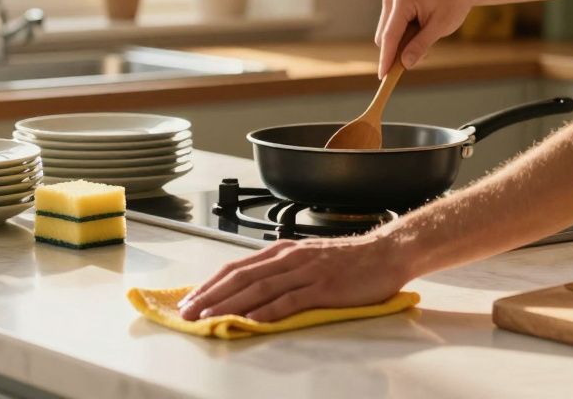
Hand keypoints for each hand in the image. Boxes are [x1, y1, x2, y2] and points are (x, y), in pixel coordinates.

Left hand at [176, 233, 411, 322]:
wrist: (385, 252)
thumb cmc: (349, 259)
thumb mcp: (308, 258)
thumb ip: (282, 271)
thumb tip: (253, 289)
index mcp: (283, 251)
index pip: (237, 267)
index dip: (210, 284)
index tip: (190, 299)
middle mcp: (289, 258)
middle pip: (241, 277)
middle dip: (210, 296)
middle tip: (187, 312)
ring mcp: (306, 272)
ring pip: (259, 288)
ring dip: (230, 304)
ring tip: (208, 317)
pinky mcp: (323, 287)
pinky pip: (289, 300)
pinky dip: (267, 312)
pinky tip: (251, 321)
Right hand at [376, 0, 476, 76]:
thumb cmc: (451, 5)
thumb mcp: (440, 27)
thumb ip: (421, 45)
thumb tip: (405, 64)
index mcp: (402, 1)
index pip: (390, 35)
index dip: (386, 58)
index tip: (383, 77)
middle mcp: (391, 0)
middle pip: (385, 38)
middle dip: (400, 52)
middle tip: (425, 55)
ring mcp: (390, 4)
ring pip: (387, 37)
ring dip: (403, 47)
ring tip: (426, 41)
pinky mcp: (392, 9)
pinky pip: (392, 33)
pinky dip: (404, 41)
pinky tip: (420, 35)